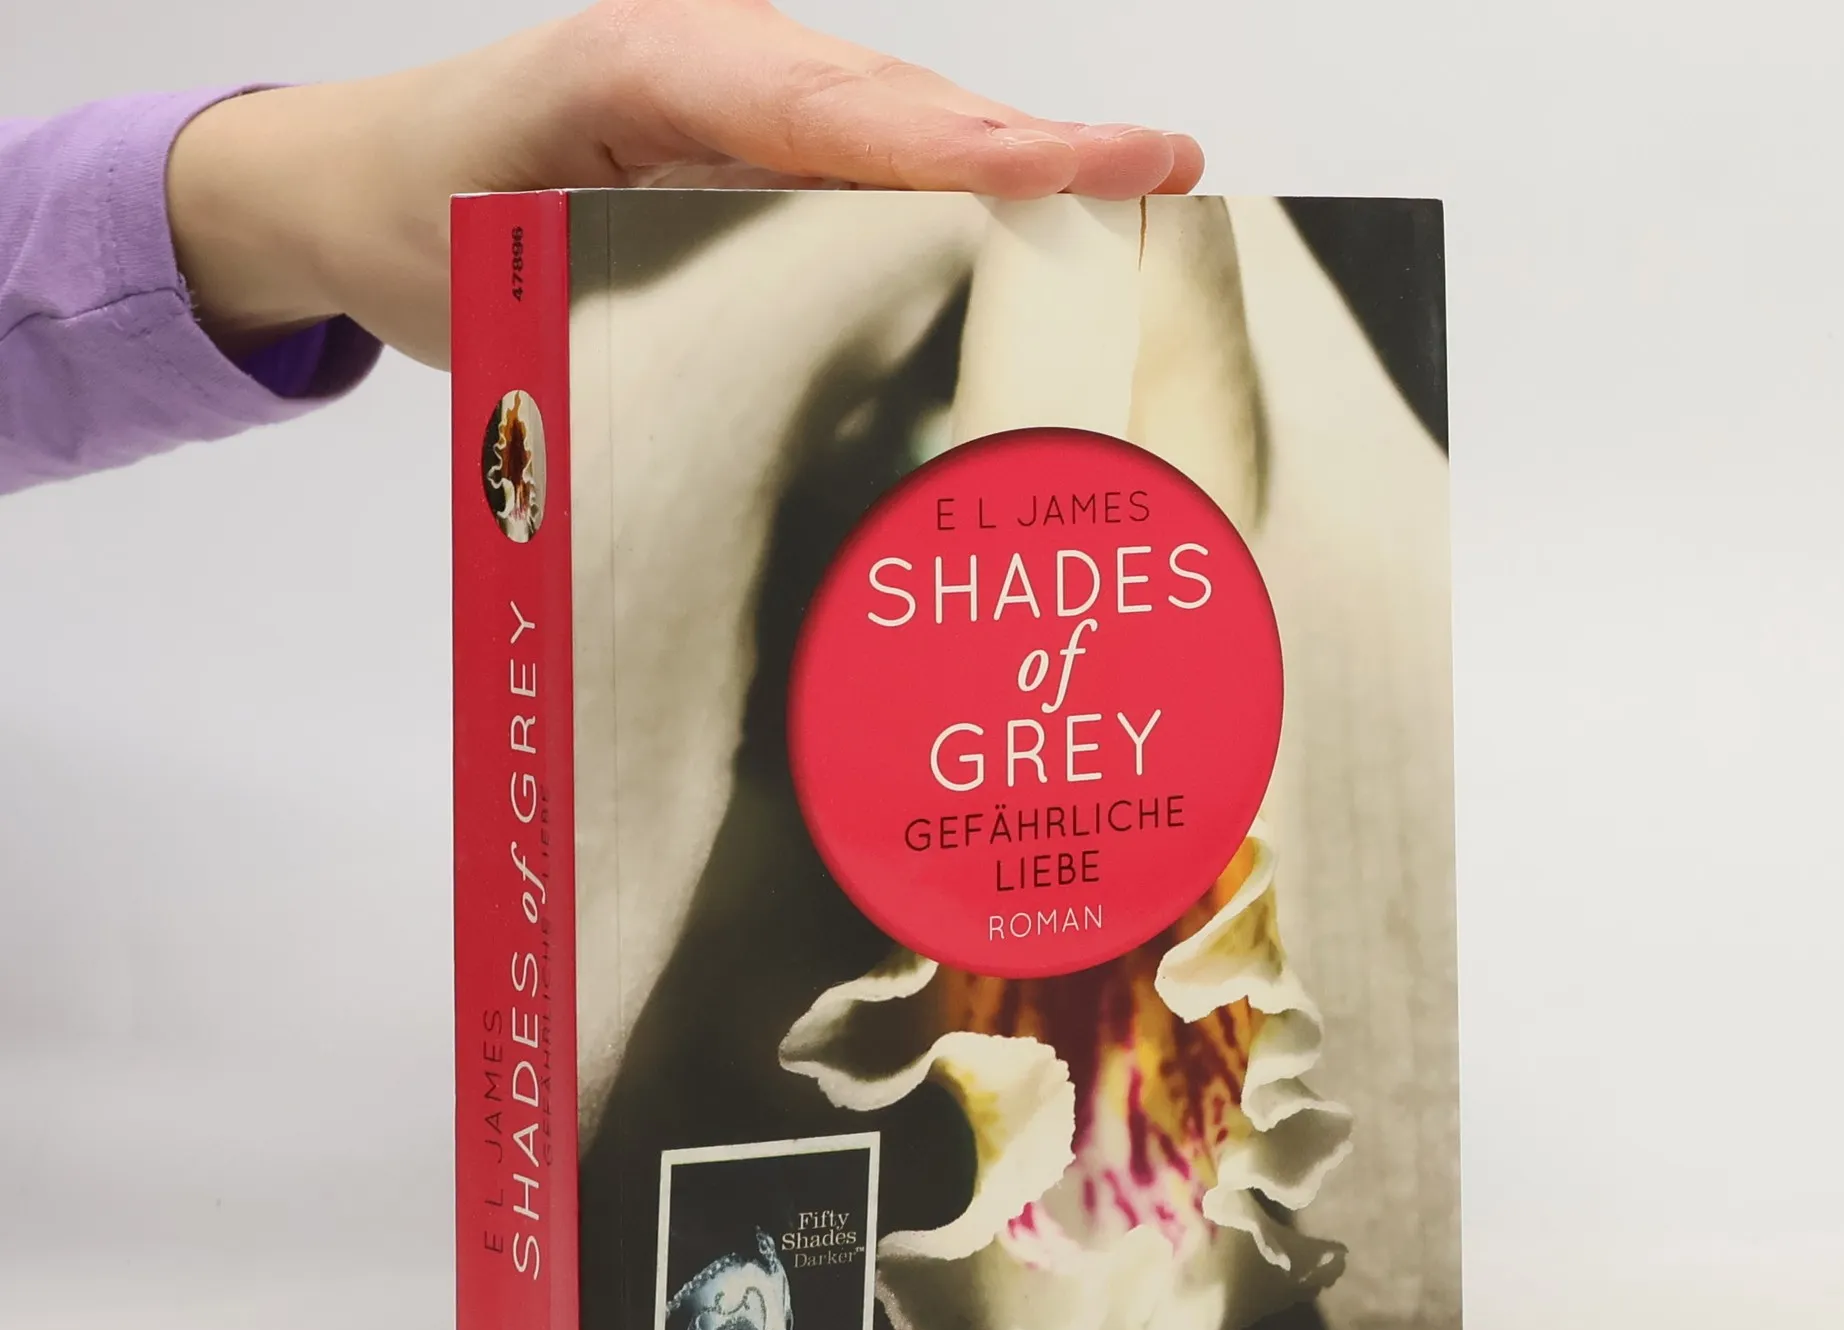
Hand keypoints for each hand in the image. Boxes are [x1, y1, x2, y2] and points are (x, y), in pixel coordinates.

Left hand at [165, 0, 1204, 366]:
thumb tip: (764, 428)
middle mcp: (715, 66)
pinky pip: (865, 156)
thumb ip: (627, 320)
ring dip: (1010, 169)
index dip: (983, 146)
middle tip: (1167, 184)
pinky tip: (1024, 231)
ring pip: (897, 128)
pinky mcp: (747, 137)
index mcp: (653, 75)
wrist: (356, 187)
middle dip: (1037, 149)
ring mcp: (738, 95)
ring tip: (1135, 199)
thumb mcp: (504, 282)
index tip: (1099, 166)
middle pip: (902, 107)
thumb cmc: (421, 224)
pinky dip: (948, 191)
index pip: (848, 116)